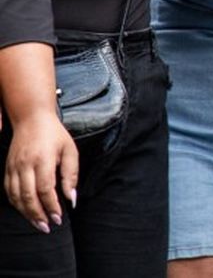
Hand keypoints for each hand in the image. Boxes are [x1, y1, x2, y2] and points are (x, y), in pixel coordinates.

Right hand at [4, 113, 76, 233]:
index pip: (45, 189)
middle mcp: (25, 164)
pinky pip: (9, 191)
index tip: (59, 217)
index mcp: (43, 159)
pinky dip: (16, 204)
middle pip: (28, 196)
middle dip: (38, 215)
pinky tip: (26, 211)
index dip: (51, 206)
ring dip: (26, 213)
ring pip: (16, 196)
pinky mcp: (7, 169)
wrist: (31, 119)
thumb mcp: (70, 151)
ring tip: (38, 224)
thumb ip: (71, 175)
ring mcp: (13, 167)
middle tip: (47, 227)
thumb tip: (72, 199)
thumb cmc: (55, 135)